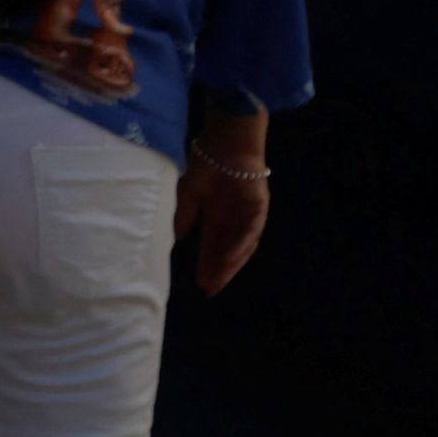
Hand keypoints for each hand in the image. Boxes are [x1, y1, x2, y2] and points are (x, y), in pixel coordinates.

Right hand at [174, 148, 270, 293]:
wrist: (224, 146)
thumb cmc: (204, 167)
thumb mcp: (187, 196)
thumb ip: (184, 219)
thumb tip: (179, 240)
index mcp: (215, 218)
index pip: (211, 247)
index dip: (206, 265)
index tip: (199, 283)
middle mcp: (232, 221)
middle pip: (226, 252)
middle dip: (218, 271)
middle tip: (209, 290)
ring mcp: (247, 216)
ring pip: (241, 246)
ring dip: (230, 264)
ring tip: (219, 280)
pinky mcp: (258, 209)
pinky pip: (251, 231)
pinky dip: (241, 245)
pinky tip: (230, 258)